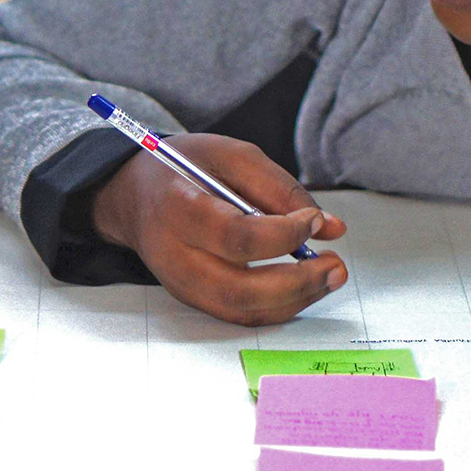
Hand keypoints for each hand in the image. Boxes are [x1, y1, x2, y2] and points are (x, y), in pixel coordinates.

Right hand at [90, 133, 347, 325]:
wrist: (134, 196)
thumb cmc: (185, 169)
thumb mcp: (231, 155)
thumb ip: (280, 188)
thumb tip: (330, 227)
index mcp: (178, 209)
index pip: (235, 237)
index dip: (283, 235)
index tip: (315, 221)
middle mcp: (173, 256)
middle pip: (238, 289)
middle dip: (297, 283)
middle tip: (335, 266)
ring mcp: (179, 285)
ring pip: (241, 311)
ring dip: (295, 300)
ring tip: (329, 276)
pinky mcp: (191, 300)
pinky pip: (239, 314)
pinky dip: (278, 306)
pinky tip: (303, 285)